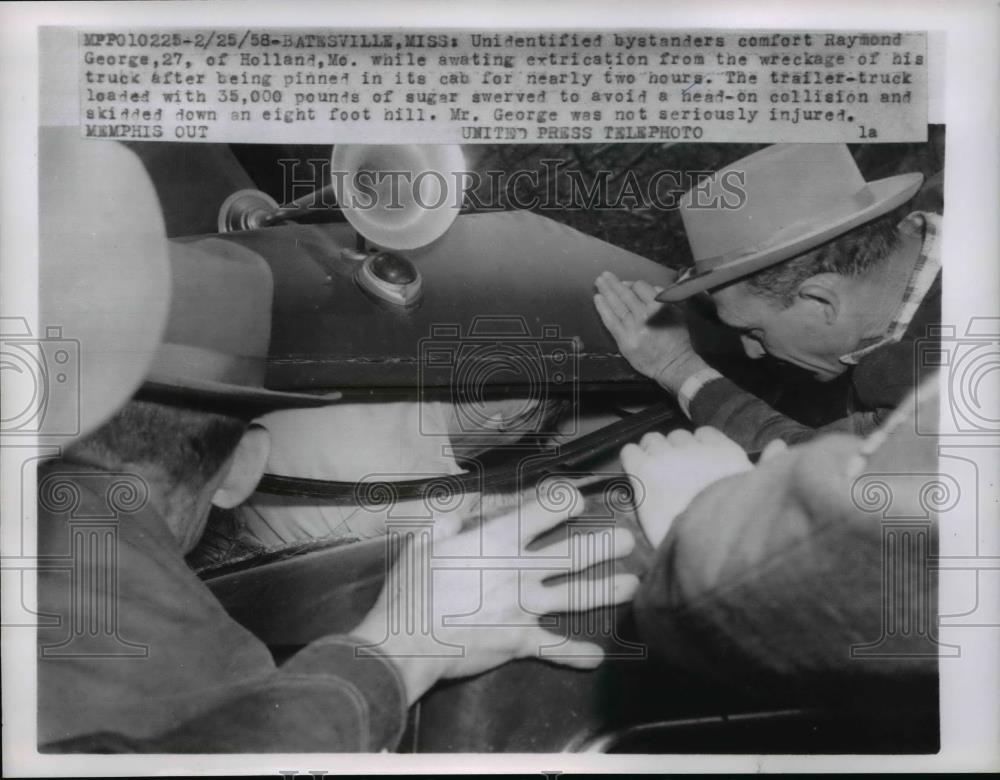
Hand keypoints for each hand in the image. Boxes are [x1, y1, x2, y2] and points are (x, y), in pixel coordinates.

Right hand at [352, 490, 638, 703]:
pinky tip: (595, 658)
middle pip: (572, 554)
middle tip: (629, 541)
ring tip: (631, 585)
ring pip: (575, 596)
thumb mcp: (424, 542)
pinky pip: (553, 648)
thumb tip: (464, 511)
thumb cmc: (411, 590)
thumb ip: (450, 522)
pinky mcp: (519, 640)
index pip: (543, 511)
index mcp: (497, 540)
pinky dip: (575, 654)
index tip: (577, 498)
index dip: (564, 500)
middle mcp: (519, 570)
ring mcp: (523, 607)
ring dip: (606, 590)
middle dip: (604, 546)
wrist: (404, 644)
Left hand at [594, 271, 706, 392]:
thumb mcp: (678, 314)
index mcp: (660, 306)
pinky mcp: (625, 340)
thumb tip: (652, 287)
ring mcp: (634, 328)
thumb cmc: (677, 340)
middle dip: (613, 283)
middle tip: (604, 275)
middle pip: (625, 294)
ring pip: (617, 305)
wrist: (673, 364)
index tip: (626, 283)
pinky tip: (598, 300)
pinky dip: (603, 309)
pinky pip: (611, 322)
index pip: (640, 287)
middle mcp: (645, 315)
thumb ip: (665, 298)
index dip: (631, 284)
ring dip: (606, 292)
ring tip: (598, 282)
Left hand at [621, 428, 781, 547]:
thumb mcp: (757, 493)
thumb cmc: (732, 527)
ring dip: (652, 454)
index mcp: (723, 450)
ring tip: (655, 476)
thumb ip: (766, 466)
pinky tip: (638, 477)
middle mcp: (694, 448)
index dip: (698, 448)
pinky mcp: (642, 470)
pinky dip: (632, 460)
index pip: (703, 433)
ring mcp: (666, 457)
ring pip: (651, 439)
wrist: (703, 550)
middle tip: (674, 476)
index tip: (696, 465)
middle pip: (677, 436)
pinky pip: (630, 450)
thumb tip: (780, 445)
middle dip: (674, 452)